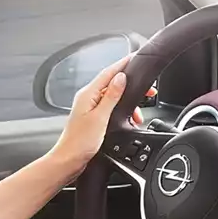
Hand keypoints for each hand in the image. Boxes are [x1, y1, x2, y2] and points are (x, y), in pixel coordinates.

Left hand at [49, 55, 129, 173]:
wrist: (68, 161)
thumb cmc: (79, 143)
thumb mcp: (99, 117)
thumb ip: (111, 96)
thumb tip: (120, 78)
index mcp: (88, 94)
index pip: (108, 72)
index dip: (123, 64)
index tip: (135, 57)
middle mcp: (87, 98)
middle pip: (112, 83)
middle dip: (130, 84)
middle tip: (148, 90)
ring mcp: (89, 107)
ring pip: (112, 96)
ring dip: (128, 101)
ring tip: (140, 113)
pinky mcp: (92, 117)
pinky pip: (109, 106)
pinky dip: (122, 110)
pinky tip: (128, 119)